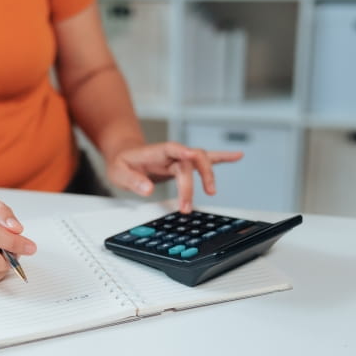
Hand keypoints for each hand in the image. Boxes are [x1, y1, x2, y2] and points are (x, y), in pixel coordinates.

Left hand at [106, 141, 243, 211]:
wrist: (124, 154)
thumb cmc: (122, 162)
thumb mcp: (118, 172)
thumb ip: (133, 180)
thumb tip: (148, 188)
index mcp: (156, 151)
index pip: (173, 149)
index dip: (183, 152)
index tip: (192, 156)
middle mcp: (172, 152)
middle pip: (191, 160)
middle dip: (194, 181)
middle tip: (187, 206)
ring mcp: (180, 157)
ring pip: (202, 160)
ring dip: (209, 175)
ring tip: (211, 192)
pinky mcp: (184, 164)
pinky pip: (206, 159)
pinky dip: (222, 157)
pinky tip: (237, 156)